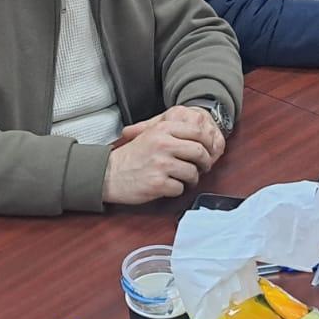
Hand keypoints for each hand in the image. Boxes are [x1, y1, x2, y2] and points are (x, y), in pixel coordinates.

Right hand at [105, 107, 220, 204]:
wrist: (110, 174)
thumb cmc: (132, 156)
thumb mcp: (151, 134)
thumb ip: (173, 131)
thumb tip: (201, 135)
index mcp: (163, 129)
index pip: (198, 132)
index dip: (208, 143)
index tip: (209, 151)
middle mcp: (163, 144)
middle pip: (199, 152)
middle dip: (205, 163)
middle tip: (202, 168)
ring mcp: (161, 164)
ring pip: (192, 172)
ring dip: (192, 179)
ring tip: (183, 179)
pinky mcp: (158, 183)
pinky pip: (180, 188)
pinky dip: (177, 189)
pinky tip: (168, 186)